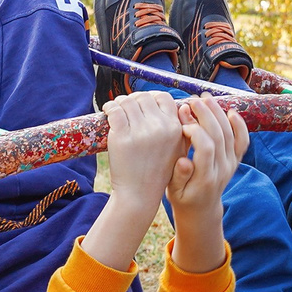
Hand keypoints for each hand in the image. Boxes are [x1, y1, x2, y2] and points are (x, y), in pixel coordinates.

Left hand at [101, 90, 186, 206]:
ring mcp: (140, 131)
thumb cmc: (158, 171)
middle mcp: (159, 127)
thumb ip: (183, 128)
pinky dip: (110, 107)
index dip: (152, 97)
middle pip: (144, 97)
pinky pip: (114, 110)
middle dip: (134, 99)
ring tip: (117, 108)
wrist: (139, 193)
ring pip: (128, 101)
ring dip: (120, 102)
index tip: (144, 103)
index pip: (163, 97)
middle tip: (128, 106)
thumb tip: (183, 105)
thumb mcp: (179, 149)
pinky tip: (108, 110)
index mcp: (175, 127)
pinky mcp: (121, 136)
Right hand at [166, 95, 248, 273]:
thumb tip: (184, 161)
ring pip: (230, 134)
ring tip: (204, 98)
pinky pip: (242, 141)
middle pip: (219, 136)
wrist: (201, 208)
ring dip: (218, 113)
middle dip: (206, 115)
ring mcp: (231, 164)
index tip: (180, 120)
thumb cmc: (182, 197)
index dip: (194, 129)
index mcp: (206, 178)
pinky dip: (239, 125)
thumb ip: (178, 175)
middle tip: (192, 100)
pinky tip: (230, 111)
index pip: (206, 148)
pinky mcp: (235, 159)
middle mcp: (222, 170)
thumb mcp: (173, 191)